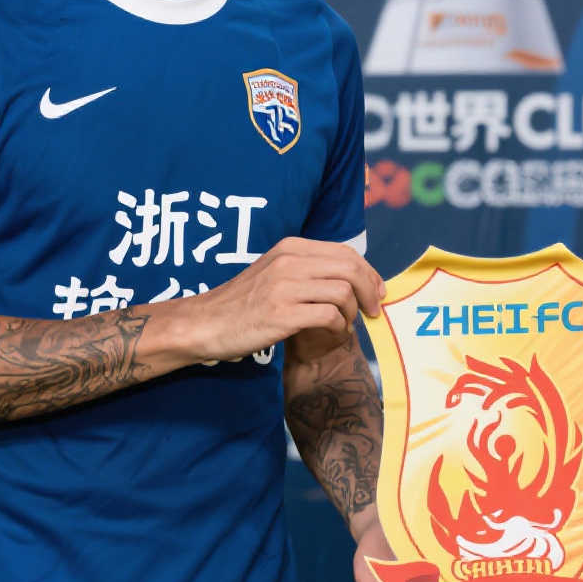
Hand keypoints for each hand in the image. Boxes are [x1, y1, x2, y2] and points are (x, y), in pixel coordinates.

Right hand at [189, 238, 382, 361]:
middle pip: (350, 268)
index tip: (377, 290)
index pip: (345, 252)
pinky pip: (329, 316)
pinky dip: (338, 327)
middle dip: (370, 290)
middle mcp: (289, 262)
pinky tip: (333, 333)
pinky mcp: (282, 314)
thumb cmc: (242, 302)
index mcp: (290, 248)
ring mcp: (284, 287)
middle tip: (373, 310)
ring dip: (352, 312)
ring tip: (345, 324)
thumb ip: (306, 269)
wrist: (205, 323)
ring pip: (343, 292)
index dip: (368, 272)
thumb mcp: (274, 272)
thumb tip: (349, 276)